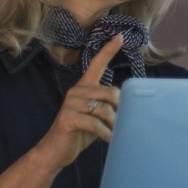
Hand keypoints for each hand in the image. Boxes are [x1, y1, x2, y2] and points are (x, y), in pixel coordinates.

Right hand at [36, 35, 122, 169]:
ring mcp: (71, 103)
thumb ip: (110, 107)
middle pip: (112, 94)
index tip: (119, 36)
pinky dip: (106, 134)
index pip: (96, 65)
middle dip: (120, 111)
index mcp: (84, 87)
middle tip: (121, 125)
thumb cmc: (80, 133)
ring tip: (114, 135)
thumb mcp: (98, 117)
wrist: (55, 151)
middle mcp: (77, 91)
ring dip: (114, 126)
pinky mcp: (68, 118)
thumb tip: (131, 106)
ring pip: (105, 110)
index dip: (108, 51)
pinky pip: (96, 124)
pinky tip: (110, 140)